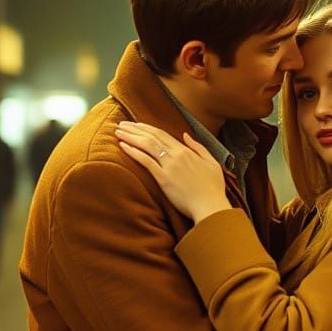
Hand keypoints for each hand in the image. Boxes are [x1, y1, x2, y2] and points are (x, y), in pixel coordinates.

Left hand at [115, 121, 229, 221]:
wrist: (210, 206)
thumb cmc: (213, 188)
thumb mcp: (212, 163)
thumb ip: (199, 147)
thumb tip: (186, 135)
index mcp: (186, 151)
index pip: (163, 134)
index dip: (147, 128)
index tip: (136, 124)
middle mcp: (176, 155)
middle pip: (152, 137)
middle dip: (135, 129)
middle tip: (122, 125)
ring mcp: (169, 166)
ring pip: (147, 145)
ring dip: (131, 137)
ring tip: (118, 132)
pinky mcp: (163, 179)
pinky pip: (145, 161)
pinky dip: (133, 152)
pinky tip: (123, 146)